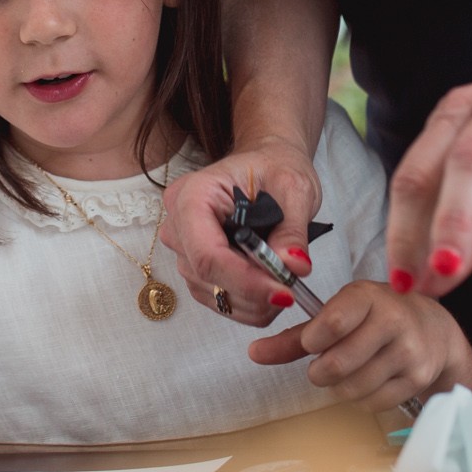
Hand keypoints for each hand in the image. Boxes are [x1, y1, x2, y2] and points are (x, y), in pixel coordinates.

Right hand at [160, 137, 318, 326]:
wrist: (265, 167)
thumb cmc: (273, 168)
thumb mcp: (293, 188)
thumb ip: (292, 229)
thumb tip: (293, 267)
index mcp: (192, 195)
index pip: (207, 252)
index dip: (244, 279)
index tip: (283, 291)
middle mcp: (178, 225)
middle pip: (208, 277)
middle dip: (254, 291)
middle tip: (293, 288)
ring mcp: (183, 251)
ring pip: (214, 294)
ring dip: (255, 301)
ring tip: (285, 281)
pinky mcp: (196, 270)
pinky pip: (219, 300)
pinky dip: (250, 304)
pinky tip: (271, 288)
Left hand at [247, 280, 471, 412]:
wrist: (436, 330)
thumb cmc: (377, 317)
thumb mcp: (339, 313)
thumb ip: (295, 337)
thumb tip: (254, 353)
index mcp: (367, 296)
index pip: (331, 323)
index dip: (312, 341)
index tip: (311, 343)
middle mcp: (393, 320)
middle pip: (337, 364)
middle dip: (321, 372)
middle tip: (324, 366)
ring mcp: (409, 351)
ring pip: (353, 388)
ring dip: (340, 387)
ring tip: (348, 371)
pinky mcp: (418, 378)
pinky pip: (373, 402)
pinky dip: (362, 398)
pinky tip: (369, 381)